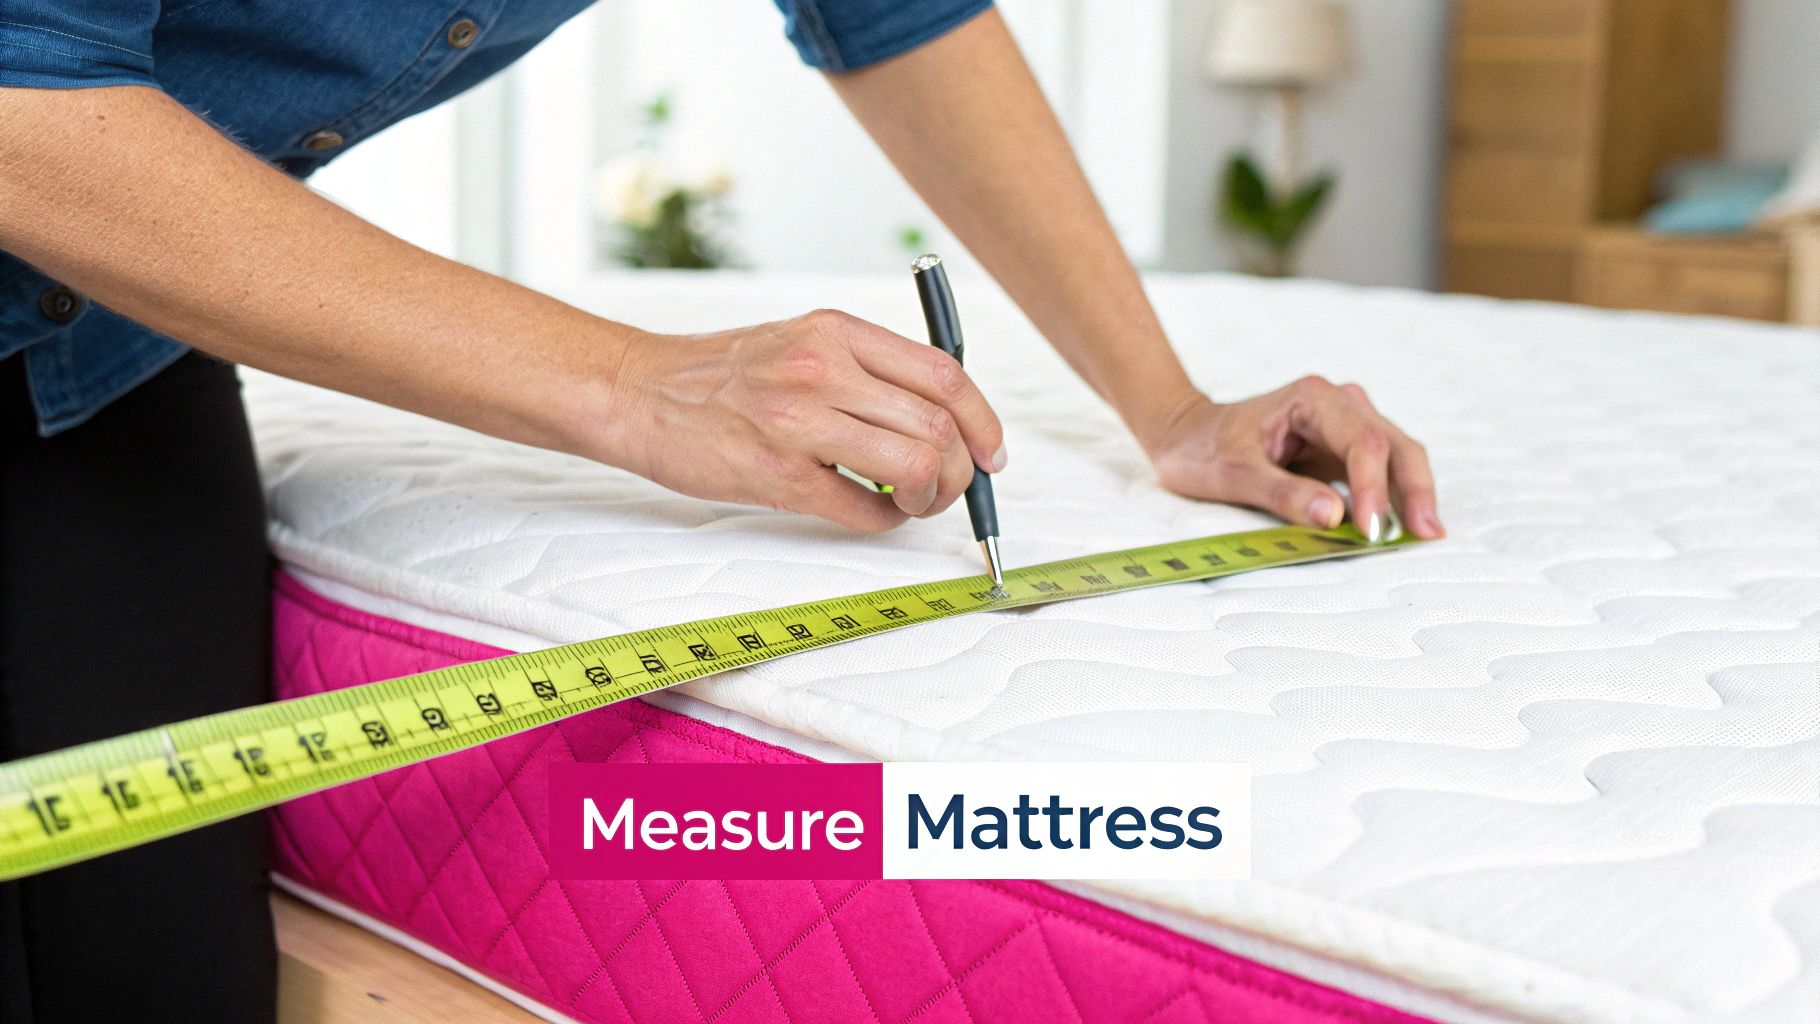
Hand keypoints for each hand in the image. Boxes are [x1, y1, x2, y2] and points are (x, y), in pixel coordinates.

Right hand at [601, 309, 1006, 531]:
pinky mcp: (776, 474)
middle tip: (951, 488)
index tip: (990, 452)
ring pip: (914, 466)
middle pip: (938, 424)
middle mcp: (821, 368)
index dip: (983, 420)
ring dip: (929, 498)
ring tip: (910, 502)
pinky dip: (884, 520)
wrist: (638, 392)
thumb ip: (867, 369)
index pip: (944, 373)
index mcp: (836, 331)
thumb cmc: (722, 376)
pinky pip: (864, 509)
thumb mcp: (801, 341)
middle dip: (962, 470)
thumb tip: (944, 417)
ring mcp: (798, 421)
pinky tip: (871, 512)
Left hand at [1142, 377, 1443, 540]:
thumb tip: (1335, 515)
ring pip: (1396, 457)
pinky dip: (1392, 499)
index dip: (1373, 488)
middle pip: (1394, 445)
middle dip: (1414, 490)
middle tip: (1429, 534)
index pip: (1362, 442)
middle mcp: (1338, 404)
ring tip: (1425, 536)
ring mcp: (1344, 426)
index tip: (1371, 530)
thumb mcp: (1232, 475)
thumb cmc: (1201, 450)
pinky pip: (1379, 472)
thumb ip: (1282, 494)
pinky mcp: (1342, 450)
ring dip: (1411, 495)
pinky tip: (1402, 529)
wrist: (1184, 435)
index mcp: (1312, 399)